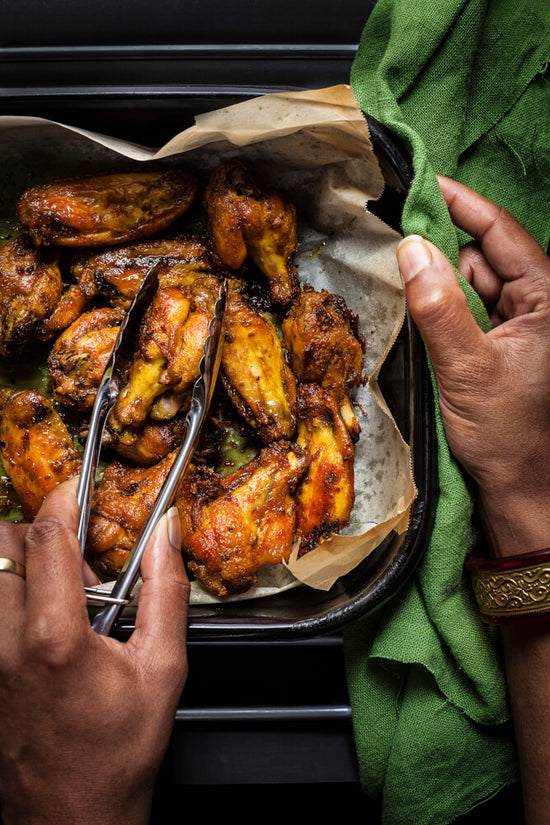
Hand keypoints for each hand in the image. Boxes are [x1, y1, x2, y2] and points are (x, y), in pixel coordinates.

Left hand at [0, 478, 188, 824]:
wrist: (72, 817)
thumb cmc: (118, 751)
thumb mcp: (163, 669)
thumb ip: (166, 592)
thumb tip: (165, 537)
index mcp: (56, 639)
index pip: (47, 541)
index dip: (63, 502)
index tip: (76, 489)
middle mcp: (7, 646)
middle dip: (32, 531)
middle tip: (69, 546)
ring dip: (14, 563)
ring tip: (53, 584)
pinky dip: (6, 596)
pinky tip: (38, 619)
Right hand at [397, 176, 549, 556]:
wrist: (520, 488)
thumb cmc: (507, 436)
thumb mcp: (468, 370)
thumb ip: (439, 309)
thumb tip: (410, 250)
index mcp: (549, 301)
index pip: (501, 235)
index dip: (462, 204)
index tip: (423, 182)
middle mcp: (538, 305)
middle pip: (482, 255)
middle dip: (441, 247)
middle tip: (395, 241)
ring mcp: (519, 324)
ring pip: (471, 281)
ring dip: (438, 279)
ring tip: (403, 284)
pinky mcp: (499, 344)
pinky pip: (467, 308)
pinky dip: (442, 304)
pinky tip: (419, 307)